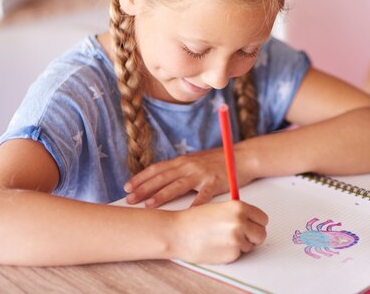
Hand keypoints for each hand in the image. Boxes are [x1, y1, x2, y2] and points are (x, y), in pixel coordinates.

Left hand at [123, 149, 253, 207]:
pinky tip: (185, 213)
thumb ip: (181, 169)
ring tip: (148, 205)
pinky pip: (202, 196)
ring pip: (176, 185)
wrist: (242, 156)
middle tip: (129, 199)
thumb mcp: (196, 160)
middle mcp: (189, 165)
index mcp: (183, 161)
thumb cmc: (218, 161)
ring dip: (161, 195)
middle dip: (143, 188)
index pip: (156, 169)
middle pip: (162, 178)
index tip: (127, 187)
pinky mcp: (214, 182)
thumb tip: (163, 178)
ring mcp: (201, 174)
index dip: (141, 178)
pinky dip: (193, 205)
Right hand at [171, 200, 267, 263]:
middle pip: (261, 234)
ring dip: (241, 245)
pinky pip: (239, 255)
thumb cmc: (195, 220)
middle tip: (242, 236)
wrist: (177, 233)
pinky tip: (217, 246)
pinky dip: (231, 253)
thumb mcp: (221, 208)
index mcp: (239, 207)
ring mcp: (237, 239)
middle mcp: (241, 222)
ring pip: (250, 246)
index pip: (263, 218)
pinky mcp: (231, 254)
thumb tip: (252, 221)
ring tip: (222, 239)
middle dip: (253, 236)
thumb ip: (238, 213)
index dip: (257, 223)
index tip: (252, 225)